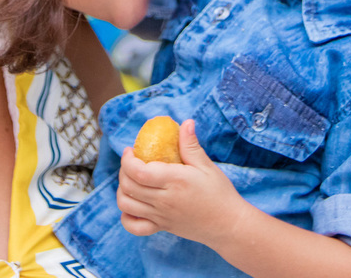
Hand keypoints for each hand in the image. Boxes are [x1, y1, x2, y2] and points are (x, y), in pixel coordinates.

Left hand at [116, 119, 250, 247]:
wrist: (228, 225)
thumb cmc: (219, 193)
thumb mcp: (207, 166)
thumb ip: (191, 145)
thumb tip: (186, 122)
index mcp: (174, 181)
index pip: (138, 172)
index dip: (127, 160)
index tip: (130, 150)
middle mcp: (164, 200)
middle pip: (128, 186)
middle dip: (123, 170)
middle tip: (131, 161)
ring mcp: (161, 216)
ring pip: (126, 205)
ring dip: (122, 190)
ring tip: (130, 179)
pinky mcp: (162, 228)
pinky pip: (134, 226)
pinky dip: (126, 215)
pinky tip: (133, 203)